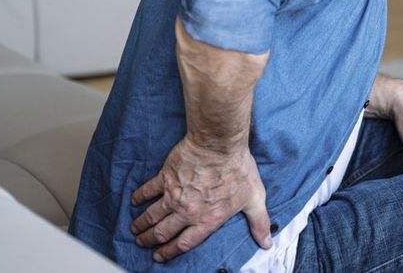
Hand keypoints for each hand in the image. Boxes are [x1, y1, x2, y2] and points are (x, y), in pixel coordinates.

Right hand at [130, 136, 271, 262]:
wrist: (219, 144)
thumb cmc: (238, 169)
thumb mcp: (254, 198)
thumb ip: (259, 222)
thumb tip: (267, 242)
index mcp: (207, 219)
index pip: (184, 243)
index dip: (170, 252)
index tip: (159, 256)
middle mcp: (187, 211)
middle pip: (163, 232)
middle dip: (150, 240)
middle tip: (141, 243)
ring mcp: (173, 195)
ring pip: (152, 215)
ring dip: (142, 224)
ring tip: (135, 229)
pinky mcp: (165, 177)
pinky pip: (148, 190)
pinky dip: (139, 197)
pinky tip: (134, 201)